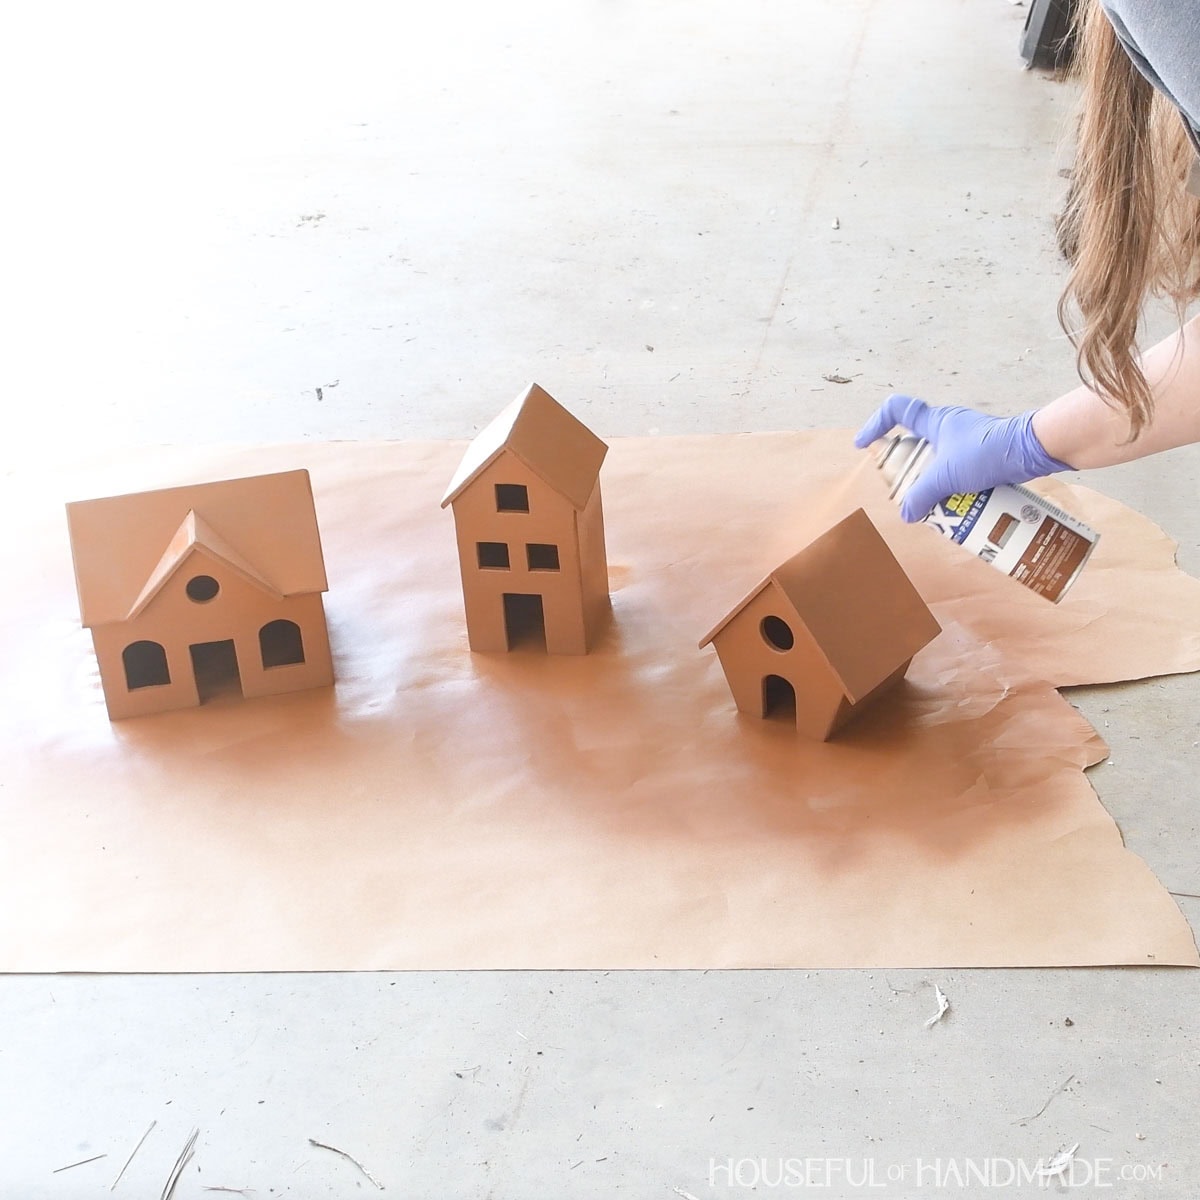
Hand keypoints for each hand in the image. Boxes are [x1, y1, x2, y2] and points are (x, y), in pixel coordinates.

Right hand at [854, 395, 1072, 521]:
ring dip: (934, 484)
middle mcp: (948, 427)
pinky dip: (955, 489)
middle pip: (915, 445)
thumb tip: (907, 513)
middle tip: (906, 492)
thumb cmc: (989, 451)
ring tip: (935, 506)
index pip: (896, 410)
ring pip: (939, 462)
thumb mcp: (947, 476)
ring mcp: (967, 441)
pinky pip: (960, 472)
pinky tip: (959, 506)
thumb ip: (921, 495)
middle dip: (908, 471)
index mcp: (934, 422)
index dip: (875, 425)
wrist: (1034, 450)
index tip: (864, 444)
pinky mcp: (984, 455)